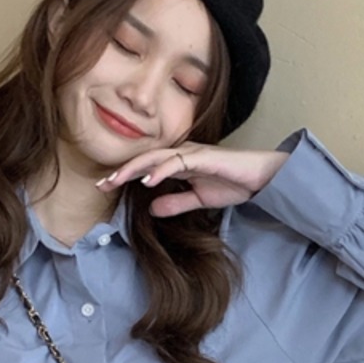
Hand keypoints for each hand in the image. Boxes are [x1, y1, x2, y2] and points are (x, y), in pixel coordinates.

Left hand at [96, 143, 289, 217]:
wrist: (261, 178)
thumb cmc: (233, 183)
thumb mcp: (198, 199)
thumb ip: (176, 202)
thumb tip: (152, 209)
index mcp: (179, 162)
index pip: (146, 166)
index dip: (125, 175)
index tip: (105, 186)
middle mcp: (182, 153)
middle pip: (145, 159)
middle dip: (122, 171)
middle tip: (102, 184)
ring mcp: (193, 153)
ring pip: (156, 157)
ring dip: (134, 168)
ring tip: (116, 180)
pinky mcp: (204, 157)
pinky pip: (178, 162)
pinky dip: (161, 170)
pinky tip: (148, 180)